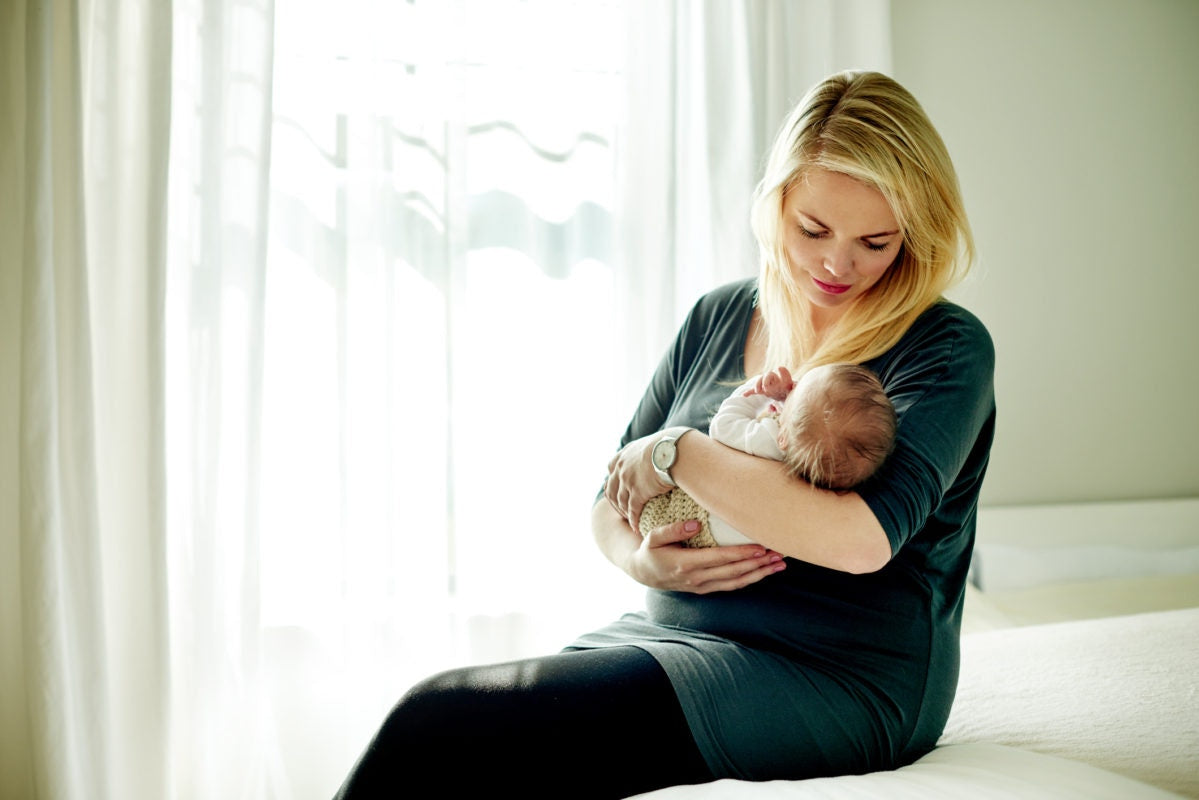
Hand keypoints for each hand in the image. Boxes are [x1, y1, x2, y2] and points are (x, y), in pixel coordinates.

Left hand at [604, 432, 674, 533]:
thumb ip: (651, 449)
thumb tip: (664, 450)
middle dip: (615, 501)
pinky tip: (636, 527)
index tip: (617, 489)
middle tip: (621, 510)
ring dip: (624, 512)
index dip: (613, 481)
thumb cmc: (672, 445)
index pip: (612, 469)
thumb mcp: (654, 442)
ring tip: (630, 520)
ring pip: (621, 501)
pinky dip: (633, 520)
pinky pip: (632, 510)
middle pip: (611, 488)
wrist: (674, 450)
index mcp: (625, 454)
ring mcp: (627, 480)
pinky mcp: (637, 492)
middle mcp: (622, 467)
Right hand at [628, 518, 786, 592]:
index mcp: (686, 564)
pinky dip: (750, 579)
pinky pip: (732, 586)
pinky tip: (765, 572)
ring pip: (737, 582)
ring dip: (760, 574)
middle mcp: (697, 579)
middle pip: (734, 572)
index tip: (761, 546)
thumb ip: (673, 530)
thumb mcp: (654, 537)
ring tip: (779, 564)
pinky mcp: (706, 589)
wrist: (643, 572)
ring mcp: (703, 586)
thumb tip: (696, 523)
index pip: (720, 558)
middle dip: (758, 563)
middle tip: (779, 553)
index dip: (742, 553)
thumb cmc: (650, 550)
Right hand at [745, 366, 793, 400]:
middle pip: (769, 375)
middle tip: (766, 389)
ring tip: (758, 392)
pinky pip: (754, 390)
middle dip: (766, 380)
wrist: (787, 398)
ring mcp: (767, 385)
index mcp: (785, 379)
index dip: (781, 370)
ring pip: (760, 381)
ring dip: (758, 385)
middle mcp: (775, 379)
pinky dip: (749, 392)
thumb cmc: (792, 394)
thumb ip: (795, 387)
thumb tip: (795, 385)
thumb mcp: (795, 391)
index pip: (782, 371)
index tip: (779, 369)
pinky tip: (744, 395)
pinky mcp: (762, 391)